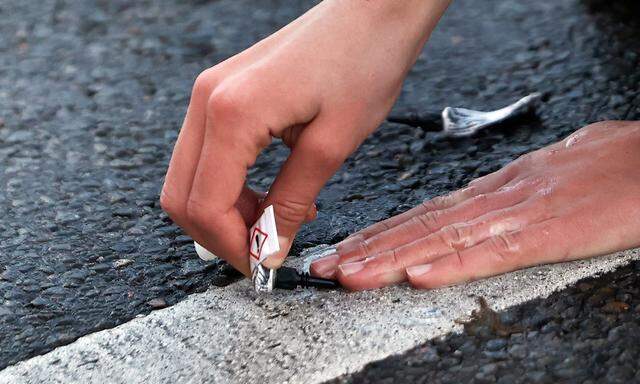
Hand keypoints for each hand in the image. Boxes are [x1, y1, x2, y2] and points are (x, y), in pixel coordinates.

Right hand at [161, 0, 450, 274]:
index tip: (263, 269)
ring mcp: (210, 94)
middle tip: (266, 250)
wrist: (371, 10)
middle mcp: (207, 101)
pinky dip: (231, 186)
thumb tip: (269, 250)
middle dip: (219, 234)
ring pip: (191, 177)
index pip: (204, 205)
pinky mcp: (223, 94)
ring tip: (279, 219)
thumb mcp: (332, 144)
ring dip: (226, 211)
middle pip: (181, 195)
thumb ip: (292, 202)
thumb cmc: (364, 63)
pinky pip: (209, 155)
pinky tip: (272, 192)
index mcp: (231, 113)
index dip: (231, 247)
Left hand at [310, 121, 639, 289]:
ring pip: (443, 238)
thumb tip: (480, 207)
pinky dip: (454, 264)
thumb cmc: (606, 166)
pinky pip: (494, 251)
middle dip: (368, 248)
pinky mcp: (550, 233)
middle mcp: (494, 200)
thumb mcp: (544, 178)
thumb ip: (508, 197)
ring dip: (392, 258)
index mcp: (493, 190)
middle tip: (325, 265)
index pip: (423, 215)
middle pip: (419, 227)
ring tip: (350, 274)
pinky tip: (419, 275)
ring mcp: (518, 214)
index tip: (345, 248)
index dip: (380, 233)